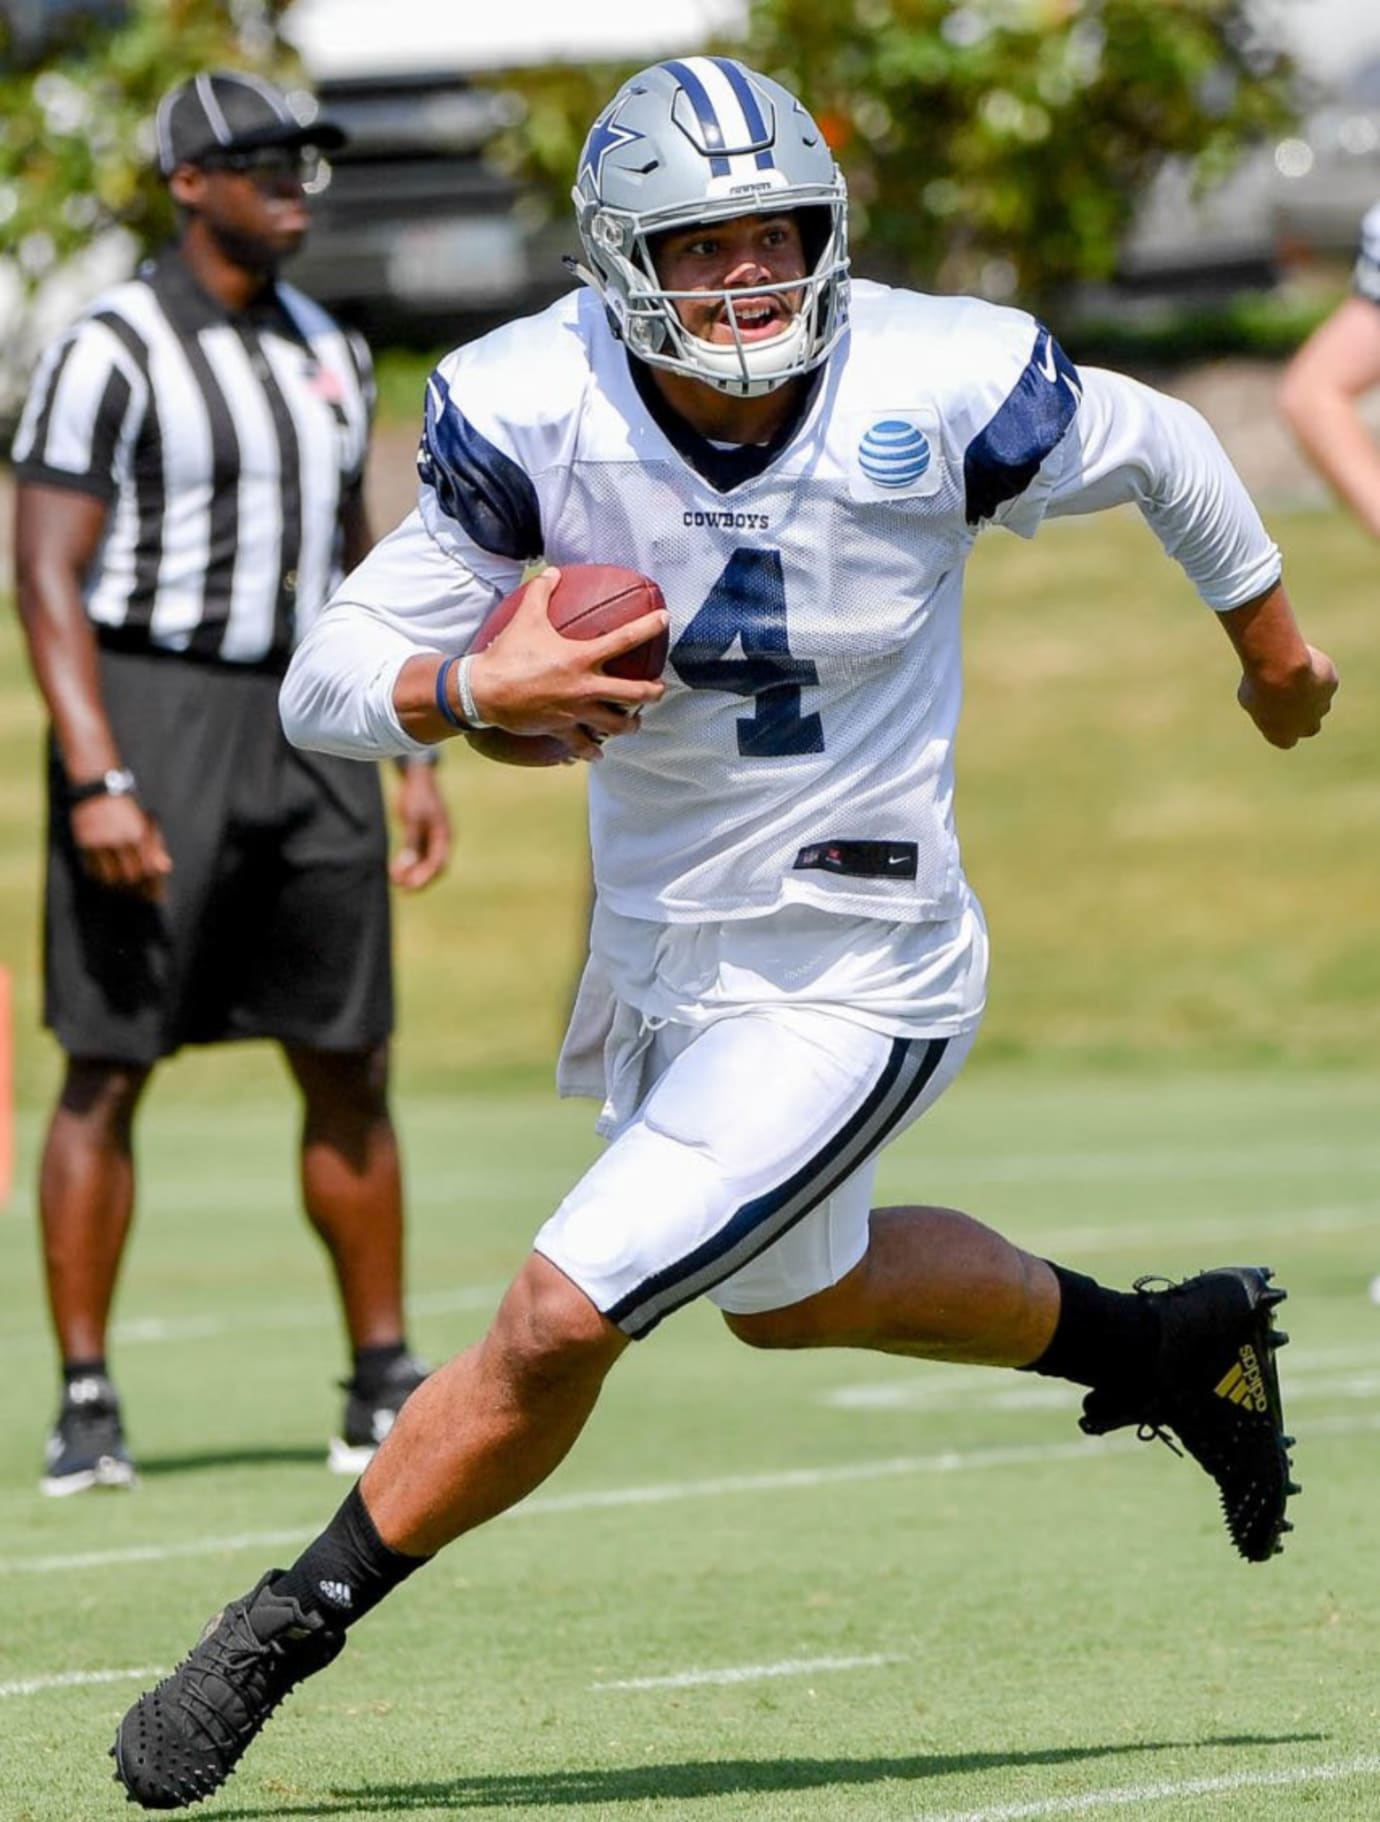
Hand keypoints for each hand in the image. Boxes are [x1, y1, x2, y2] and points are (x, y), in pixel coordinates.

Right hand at [70, 794, 172, 900]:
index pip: (150, 869)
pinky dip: (102, 879)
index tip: (157, 898)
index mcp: (139, 834)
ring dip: (120, 887)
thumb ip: (155, 844)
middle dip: (138, 890)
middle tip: (142, 896)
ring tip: (126, 890)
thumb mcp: (144, 821)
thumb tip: (165, 868)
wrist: (96, 786)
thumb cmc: (124, 805)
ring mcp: (101, 843)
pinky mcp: (84, 844)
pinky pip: (93, 871)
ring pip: (111, 878)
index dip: (155, 886)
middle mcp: (120, 840)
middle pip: (131, 877)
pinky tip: (108, 880)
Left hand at [390, 760, 451, 889]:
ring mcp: (434, 837)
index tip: (408, 887)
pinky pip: (419, 855)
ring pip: (426, 862)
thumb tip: (407, 866)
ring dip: (413, 873)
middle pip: (434, 867)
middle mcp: (442, 839)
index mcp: (444, 835)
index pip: (438, 864)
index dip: (424, 878)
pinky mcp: (424, 834)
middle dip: (419, 879)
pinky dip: (410, 863)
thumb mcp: (412, 818)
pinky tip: (396, 869)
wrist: (417, 775)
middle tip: (401, 888)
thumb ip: (411, 843)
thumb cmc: (416, 795)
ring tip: (395, 880)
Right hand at [468, 567, 666, 760]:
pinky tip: (597, 753)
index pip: (624, 640)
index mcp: (581, 658)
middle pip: (633, 694)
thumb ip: (540, 592)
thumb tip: (551, 572)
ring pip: (615, 726)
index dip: (648, 627)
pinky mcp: (561, 729)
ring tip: (634, 723)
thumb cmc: (506, 653)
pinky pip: (582, 745)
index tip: (665, 620)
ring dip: (629, 725)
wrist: (484, 691)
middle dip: (652, 693)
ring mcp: (575, 711)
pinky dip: (592, 750)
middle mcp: (585, 687)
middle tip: (659, 690)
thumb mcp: (525, 618)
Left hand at [1237, 644, 1337, 748]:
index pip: (1286, 740)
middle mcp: (1307, 727)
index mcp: (1283, 737)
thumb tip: (1264, 698)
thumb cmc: (1258, 684)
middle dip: (1302, 714)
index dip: (1281, 726)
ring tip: (1291, 673)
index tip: (1274, 712)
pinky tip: (1302, 661)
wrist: (1281, 668)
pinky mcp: (1332, 686)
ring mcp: (1323, 706)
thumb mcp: (1248, 697)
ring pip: (1319, 701)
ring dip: (1309, 691)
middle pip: (1309, 726)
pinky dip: (1315, 671)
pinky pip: (1323, 679)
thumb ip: (1261, 704)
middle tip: (1288, 694)